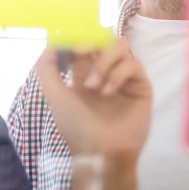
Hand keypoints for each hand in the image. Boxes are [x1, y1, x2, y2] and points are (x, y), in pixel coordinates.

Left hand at [33, 39, 152, 159]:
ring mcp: (124, 78)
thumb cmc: (76, 126)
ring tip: (94, 86)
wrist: (100, 150)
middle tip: (81, 53)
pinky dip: (118, 74)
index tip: (70, 45)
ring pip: (120, 47)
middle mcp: (105, 73)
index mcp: (84, 75)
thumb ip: (47, 68)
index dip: (78, 39)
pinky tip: (108, 92)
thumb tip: (51, 43)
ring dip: (103, 62)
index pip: (86, 45)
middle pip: (105, 40)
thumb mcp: (54, 96)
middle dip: (92, 44)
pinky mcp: (141, 85)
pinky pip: (133, 64)